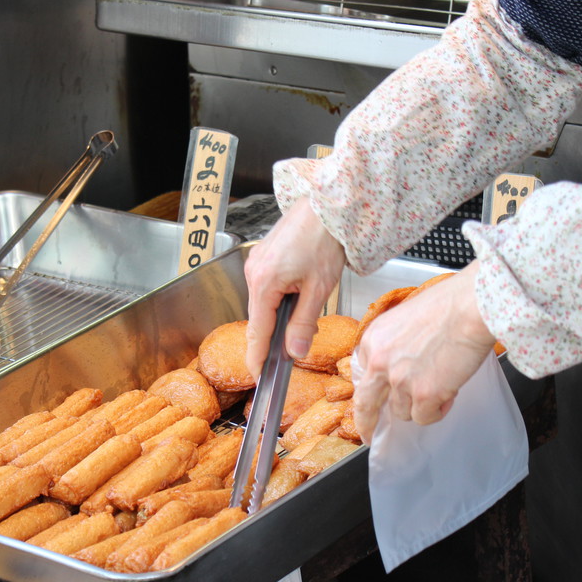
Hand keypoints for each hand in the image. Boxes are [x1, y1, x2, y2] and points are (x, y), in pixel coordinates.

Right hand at [244, 197, 346, 377]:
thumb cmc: (324, 239)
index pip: (257, 332)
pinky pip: (267, 287)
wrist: (328, 205)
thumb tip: (294, 352)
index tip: (258, 377)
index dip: (258, 357)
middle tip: (291, 353)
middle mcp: (254, 272)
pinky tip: (300, 297)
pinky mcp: (264, 256)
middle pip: (259, 318)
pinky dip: (280, 299)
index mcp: (264, 282)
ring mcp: (257, 263)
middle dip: (274, 337)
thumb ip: (303, 323)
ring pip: (264, 303)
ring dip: (280, 316)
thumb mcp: (319, 288)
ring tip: (307, 314)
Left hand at [352, 262, 496, 441]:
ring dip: (418, 406)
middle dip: (366, 422)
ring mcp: (400, 380)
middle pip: (366, 403)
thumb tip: (400, 363)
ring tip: (441, 388)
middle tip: (369, 434)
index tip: (376, 397)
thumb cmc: (449, 304)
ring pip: (401, 412)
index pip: (364, 373)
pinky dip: (437, 412)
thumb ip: (395, 344)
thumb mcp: (405, 318)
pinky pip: (424, 418)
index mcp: (373, 340)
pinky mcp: (424, 394)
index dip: (374, 386)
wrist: (471, 307)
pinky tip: (449, 395)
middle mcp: (379, 362)